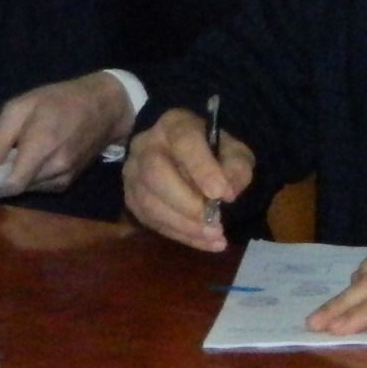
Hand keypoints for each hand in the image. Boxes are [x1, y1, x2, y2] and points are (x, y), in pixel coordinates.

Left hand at [0, 72, 134, 195]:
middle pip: (17, 188)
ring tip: (27, 151)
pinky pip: (42, 187)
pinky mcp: (71, 180)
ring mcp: (66, 177)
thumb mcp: (20, 107)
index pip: (10, 185)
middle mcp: (57, 168)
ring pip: (29, 189)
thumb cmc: (60, 100)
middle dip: (6, 175)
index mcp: (42, 147)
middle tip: (9, 152)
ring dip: (21, 176)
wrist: (106, 106)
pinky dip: (34, 177)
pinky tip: (40, 157)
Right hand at [123, 109, 255, 252]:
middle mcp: (146, 146)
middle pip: (156, 174)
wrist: (186, 154)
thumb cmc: (214, 150)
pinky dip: (179, 234)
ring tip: (215, 237)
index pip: (184, 142)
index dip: (203, 169)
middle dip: (187, 203)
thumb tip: (228, 194)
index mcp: (175, 125)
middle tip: (216, 222)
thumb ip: (236, 167)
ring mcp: (132, 173)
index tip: (223, 194)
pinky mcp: (131, 198)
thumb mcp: (235, 151)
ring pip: (148, 202)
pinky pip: (149, 220)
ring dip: (183, 225)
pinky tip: (204, 242)